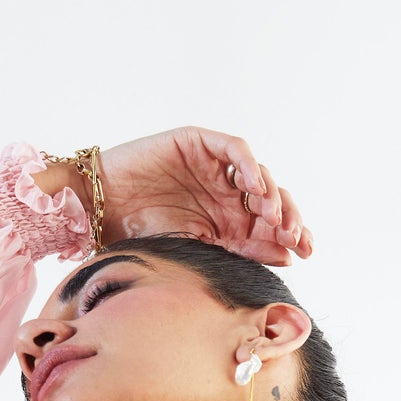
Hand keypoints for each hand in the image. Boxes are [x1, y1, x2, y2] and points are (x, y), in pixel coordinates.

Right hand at [95, 127, 313, 265]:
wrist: (98, 210)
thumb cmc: (137, 236)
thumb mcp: (195, 249)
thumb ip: (238, 251)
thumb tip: (287, 257)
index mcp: (225, 223)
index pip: (268, 227)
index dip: (289, 236)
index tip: (302, 252)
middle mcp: (224, 194)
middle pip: (270, 201)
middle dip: (288, 218)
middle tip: (295, 236)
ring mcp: (213, 168)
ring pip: (258, 176)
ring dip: (271, 195)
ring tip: (272, 217)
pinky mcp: (198, 144)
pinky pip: (234, 150)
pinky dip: (249, 165)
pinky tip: (255, 187)